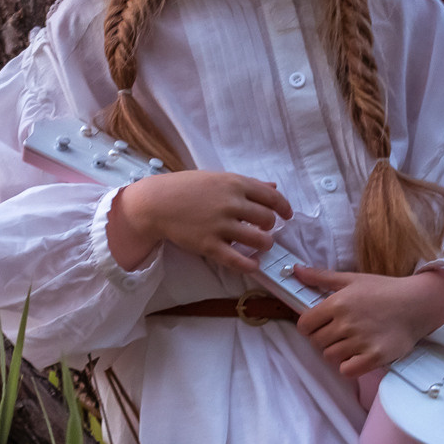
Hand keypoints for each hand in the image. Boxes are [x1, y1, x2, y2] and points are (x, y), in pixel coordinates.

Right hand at [107, 170, 292, 271]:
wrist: (156, 203)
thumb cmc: (186, 188)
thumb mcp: (218, 178)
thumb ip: (247, 183)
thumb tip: (273, 186)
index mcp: (235, 184)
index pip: (272, 197)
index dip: (284, 208)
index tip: (287, 215)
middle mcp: (231, 203)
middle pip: (268, 220)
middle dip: (270, 228)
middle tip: (263, 230)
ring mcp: (220, 225)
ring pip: (259, 241)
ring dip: (264, 245)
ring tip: (258, 246)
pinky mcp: (209, 245)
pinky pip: (237, 260)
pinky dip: (250, 265)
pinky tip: (253, 265)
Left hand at [292, 266, 443, 376]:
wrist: (418, 304)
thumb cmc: (384, 290)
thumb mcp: (352, 279)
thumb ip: (321, 277)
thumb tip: (296, 270)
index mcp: (338, 302)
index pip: (304, 325)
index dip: (309, 326)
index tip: (320, 325)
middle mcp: (347, 322)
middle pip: (316, 342)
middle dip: (324, 339)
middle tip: (340, 333)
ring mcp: (360, 341)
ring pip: (330, 357)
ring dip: (338, 353)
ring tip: (353, 342)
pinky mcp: (374, 357)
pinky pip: (347, 370)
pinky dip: (350, 366)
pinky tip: (359, 355)